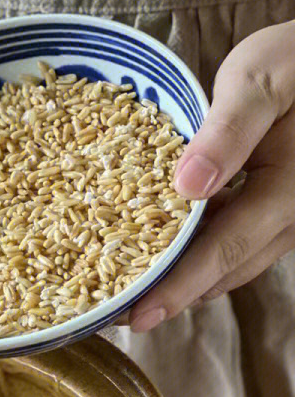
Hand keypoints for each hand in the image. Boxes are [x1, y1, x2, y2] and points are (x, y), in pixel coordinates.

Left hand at [129, 21, 294, 331]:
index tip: (139, 317)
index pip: (224, 250)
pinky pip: (236, 242)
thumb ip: (228, 132)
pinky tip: (162, 253)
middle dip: (172, 296)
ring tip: (132, 293)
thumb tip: (188, 187)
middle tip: (118, 315)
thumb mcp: (260, 79)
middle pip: (225, 270)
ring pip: (232, 263)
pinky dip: (199, 255)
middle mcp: (293, 214)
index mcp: (288, 191)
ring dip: (185, 281)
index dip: (178, 288)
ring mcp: (288, 216)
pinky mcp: (277, 209)